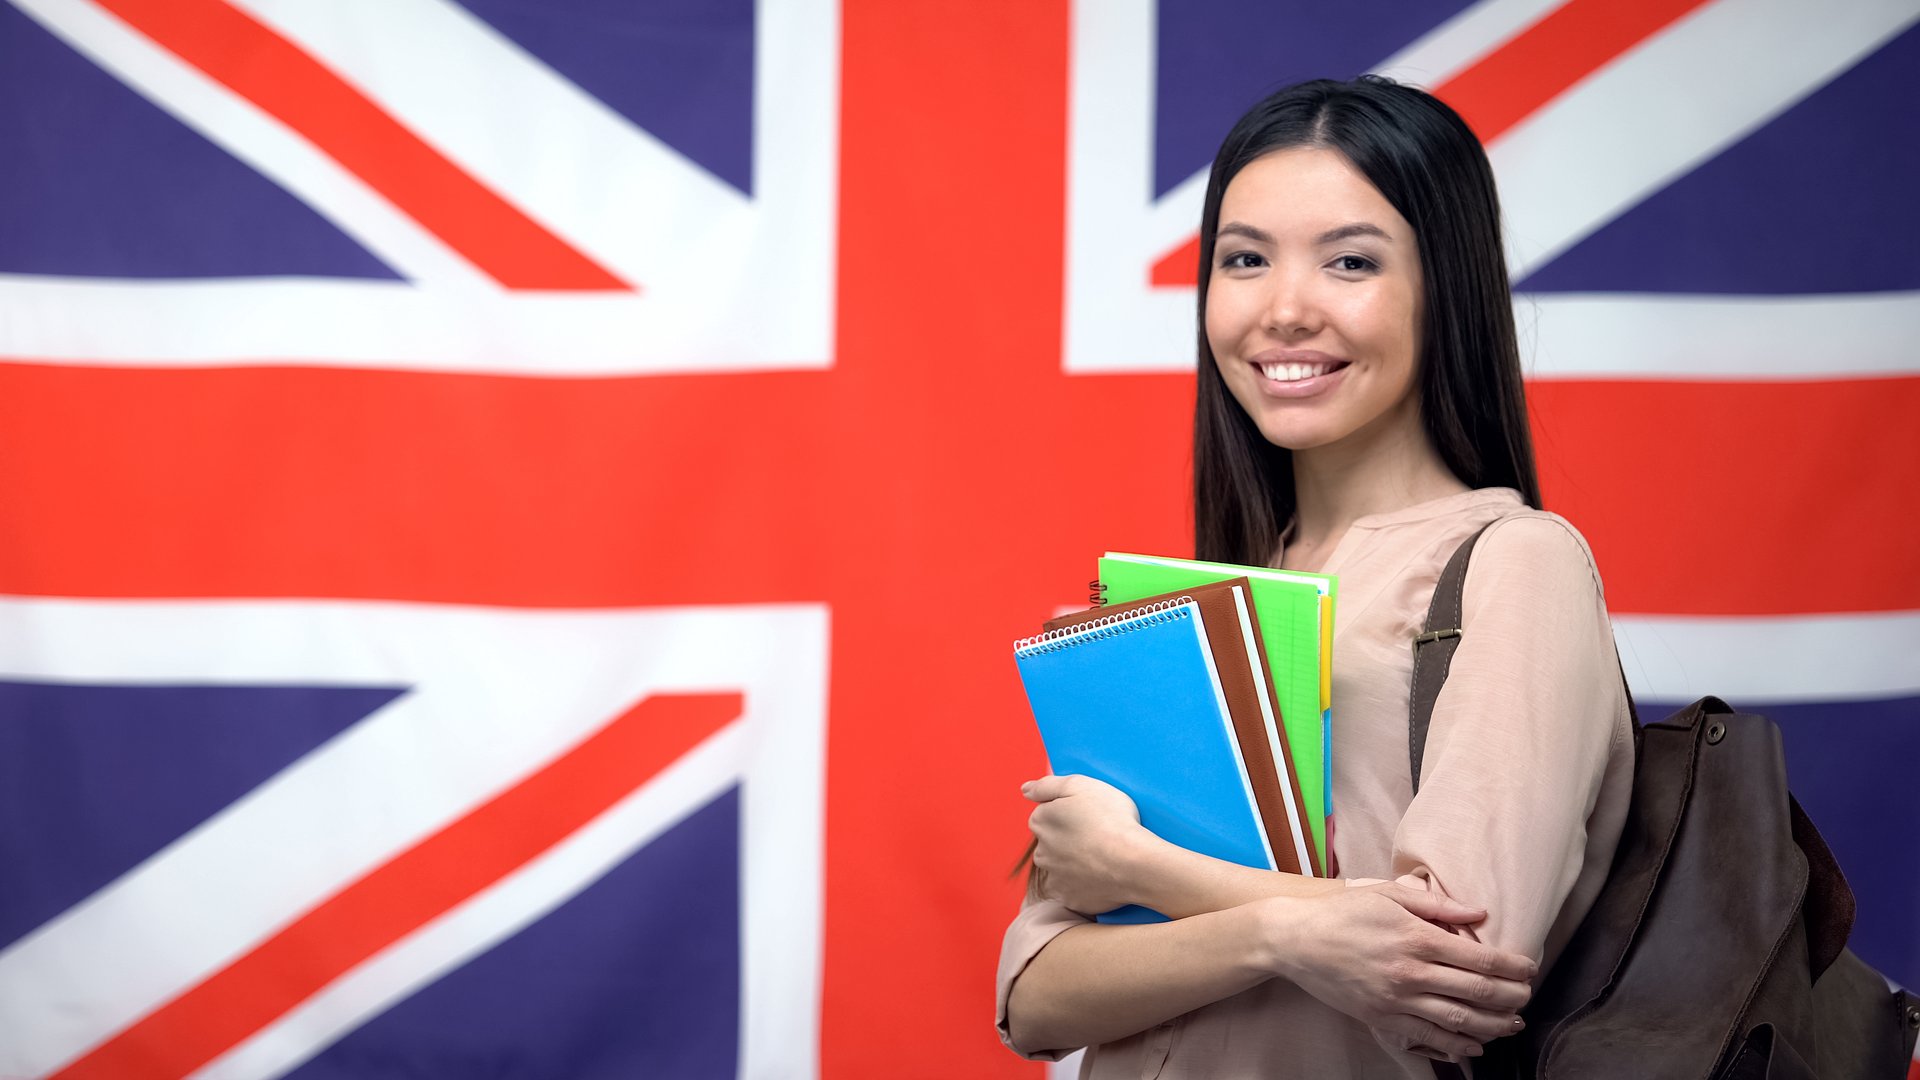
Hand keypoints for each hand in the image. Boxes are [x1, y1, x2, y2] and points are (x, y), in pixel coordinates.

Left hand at [1022, 774, 1153, 914]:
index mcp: (1041, 822)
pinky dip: (1087, 885)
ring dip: (1076, 863)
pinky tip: (1105, 876)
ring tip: (1105, 856)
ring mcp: (1056, 878)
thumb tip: (1025, 789)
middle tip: (1098, 835)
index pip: (1046, 815)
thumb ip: (1047, 785)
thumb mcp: (1079, 785)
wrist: (1134, 863)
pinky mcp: (1072, 899)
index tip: (1089, 815)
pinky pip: (1076, 890)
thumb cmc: (1111, 819)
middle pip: (1052, 842)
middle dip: (1069, 839)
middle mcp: (1041, 852)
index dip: (1069, 813)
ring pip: (1062, 868)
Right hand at [1260, 882, 1535, 1062]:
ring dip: (1493, 1025)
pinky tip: (1475, 1044)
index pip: (1481, 959)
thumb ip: (1437, 905)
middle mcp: (1411, 972)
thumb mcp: (1388, 895)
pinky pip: (1428, 1038)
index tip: (1530, 968)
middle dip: (1512, 997)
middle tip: (1528, 997)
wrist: (1296, 941)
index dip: (1513, 967)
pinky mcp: (1382, 1018)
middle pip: (1478, 992)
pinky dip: (1457, 1044)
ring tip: (1513, 1024)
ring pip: (1460, 1019)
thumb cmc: (1343, 913)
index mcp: (1417, 937)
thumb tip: (1479, 913)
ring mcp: (1397, 999)